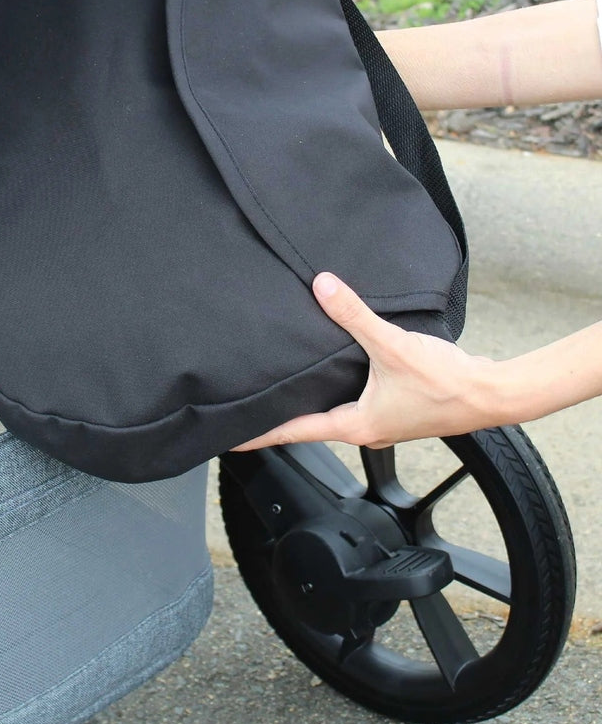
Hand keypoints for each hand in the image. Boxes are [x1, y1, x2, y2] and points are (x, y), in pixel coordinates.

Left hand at [232, 272, 497, 450]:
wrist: (492, 393)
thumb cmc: (446, 382)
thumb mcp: (391, 345)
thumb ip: (354, 315)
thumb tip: (322, 286)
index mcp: (354, 426)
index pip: (294, 432)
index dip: (261, 433)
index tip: (231, 438)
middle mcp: (364, 430)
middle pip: (310, 425)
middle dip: (281, 415)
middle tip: (249, 406)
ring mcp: (381, 422)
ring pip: (333, 413)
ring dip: (310, 401)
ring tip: (283, 386)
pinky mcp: (395, 409)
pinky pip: (355, 402)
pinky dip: (336, 390)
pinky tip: (332, 371)